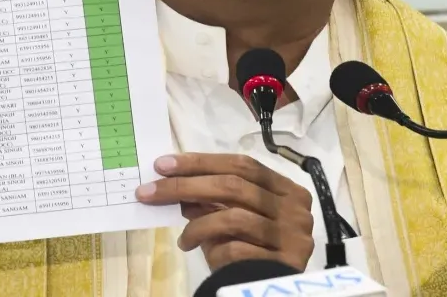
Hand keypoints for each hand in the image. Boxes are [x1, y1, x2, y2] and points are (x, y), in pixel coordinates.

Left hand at [135, 153, 314, 271]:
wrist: (270, 290)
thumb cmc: (253, 250)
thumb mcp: (232, 219)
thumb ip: (213, 200)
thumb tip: (175, 183)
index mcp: (286, 188)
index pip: (241, 165)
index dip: (201, 162)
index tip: (163, 165)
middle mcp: (295, 208)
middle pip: (234, 186)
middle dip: (186, 186)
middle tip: (151, 191)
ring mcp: (293, 234)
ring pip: (234, 217)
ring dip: (197, 226)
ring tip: (182, 239)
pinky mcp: (285, 261)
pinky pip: (236, 248)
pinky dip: (211, 249)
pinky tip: (196, 252)